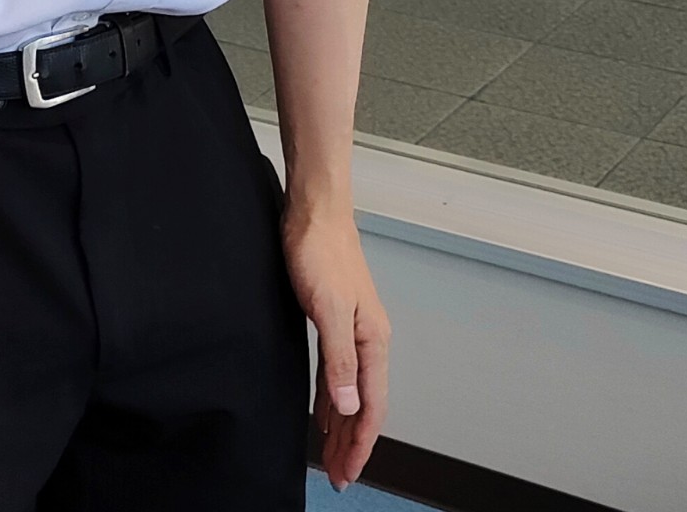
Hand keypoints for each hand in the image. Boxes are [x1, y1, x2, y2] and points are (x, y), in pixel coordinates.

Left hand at [282, 200, 389, 491]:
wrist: (314, 210)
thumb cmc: (322, 250)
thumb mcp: (328, 308)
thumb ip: (339, 359)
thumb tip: (347, 406)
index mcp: (372, 338)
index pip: (371, 405)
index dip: (360, 443)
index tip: (347, 473)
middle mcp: (366, 338)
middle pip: (363, 404)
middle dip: (351, 443)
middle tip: (337, 476)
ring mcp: (350, 330)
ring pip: (348, 391)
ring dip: (341, 426)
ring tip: (330, 456)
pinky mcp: (331, 320)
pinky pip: (334, 373)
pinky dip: (330, 399)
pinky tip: (323, 413)